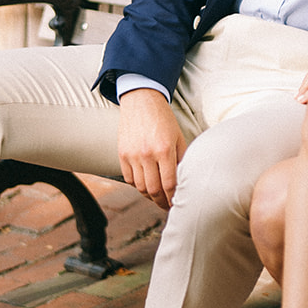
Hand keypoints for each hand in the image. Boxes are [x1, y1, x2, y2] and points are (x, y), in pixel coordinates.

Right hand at [117, 88, 186, 208]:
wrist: (142, 101)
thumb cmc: (164, 119)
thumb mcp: (178, 137)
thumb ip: (181, 159)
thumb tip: (185, 182)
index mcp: (165, 149)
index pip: (170, 183)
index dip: (173, 198)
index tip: (177, 203)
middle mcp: (147, 154)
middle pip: (154, 189)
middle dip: (162, 202)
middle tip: (168, 206)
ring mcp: (132, 155)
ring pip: (140, 187)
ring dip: (149, 196)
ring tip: (157, 198)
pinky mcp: (122, 154)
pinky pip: (129, 178)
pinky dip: (137, 186)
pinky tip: (145, 186)